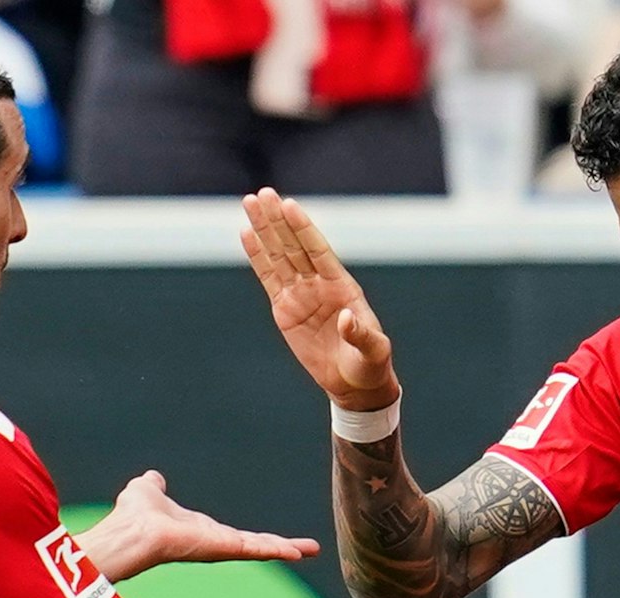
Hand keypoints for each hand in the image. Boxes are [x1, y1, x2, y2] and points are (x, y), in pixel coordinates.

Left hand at [88, 470, 320, 580]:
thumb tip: (153, 478)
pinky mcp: (222, 547)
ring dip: (285, 548)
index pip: (235, 536)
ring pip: (259, 547)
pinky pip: (254, 548)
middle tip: (308, 549)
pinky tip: (297, 552)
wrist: (130, 531)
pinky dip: (276, 550)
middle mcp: (214, 542)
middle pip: (255, 544)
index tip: (275, 542)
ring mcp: (220, 547)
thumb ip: (153, 487)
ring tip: (311, 550)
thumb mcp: (147, 491)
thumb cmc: (133, 515)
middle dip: (281, 546)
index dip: (255, 538)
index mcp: (201, 530)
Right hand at [241, 189, 401, 411]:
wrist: (353, 382)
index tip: (288, 205)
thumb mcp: (373, 350)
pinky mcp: (284, 309)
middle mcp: (319, 284)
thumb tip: (345, 319)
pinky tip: (247, 234)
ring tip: (250, 202)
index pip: (318, 250)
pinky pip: (268, 278)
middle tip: (262, 194)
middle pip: (294, 246)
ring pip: (278, 256)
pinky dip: (257, 257)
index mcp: (342, 286)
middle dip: (278, 220)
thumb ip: (360, 334)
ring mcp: (300, 294)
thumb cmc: (369, 363)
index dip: (303, 228)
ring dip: (264, 230)